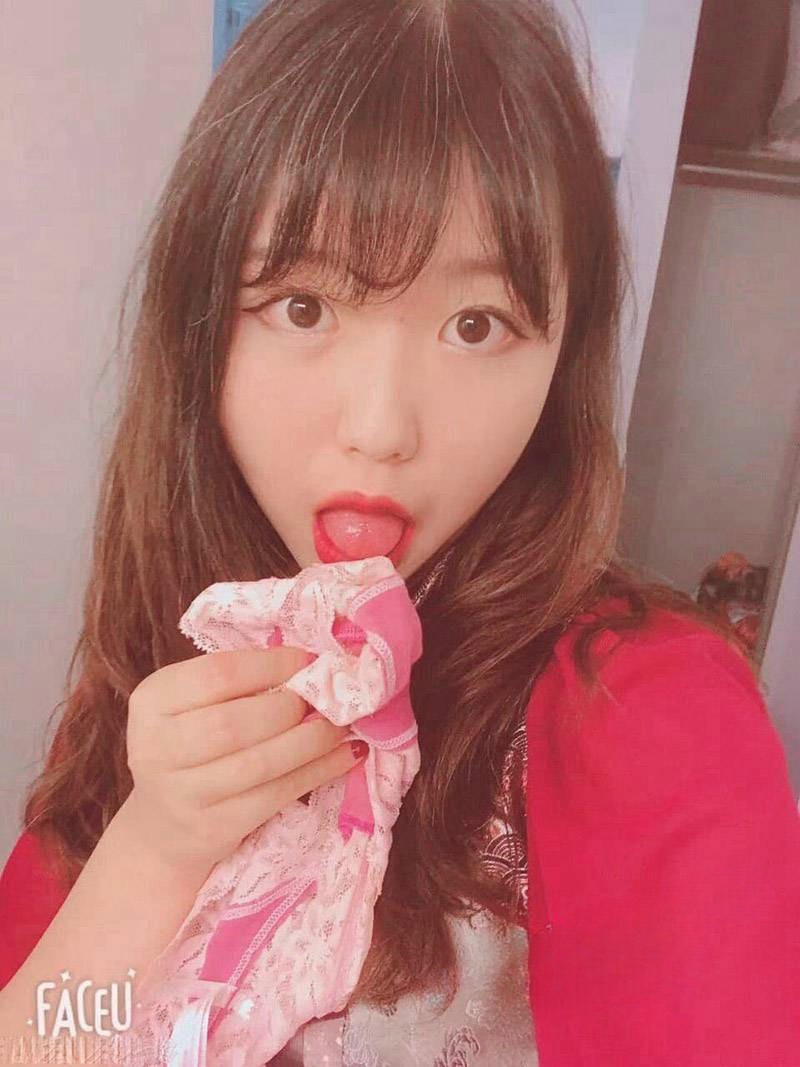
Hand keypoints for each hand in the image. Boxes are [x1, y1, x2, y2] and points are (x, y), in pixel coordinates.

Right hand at [123, 646, 363, 873]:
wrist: (163, 828)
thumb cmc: (192, 747)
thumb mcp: (194, 705)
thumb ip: (238, 681)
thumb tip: (312, 665)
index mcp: (152, 700)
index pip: (217, 674)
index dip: (272, 665)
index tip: (309, 661)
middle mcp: (156, 748)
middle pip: (235, 723)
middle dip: (290, 707)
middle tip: (322, 701)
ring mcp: (182, 794)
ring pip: (260, 763)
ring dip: (312, 741)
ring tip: (340, 726)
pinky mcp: (213, 829)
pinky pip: (277, 796)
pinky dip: (319, 772)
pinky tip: (345, 757)